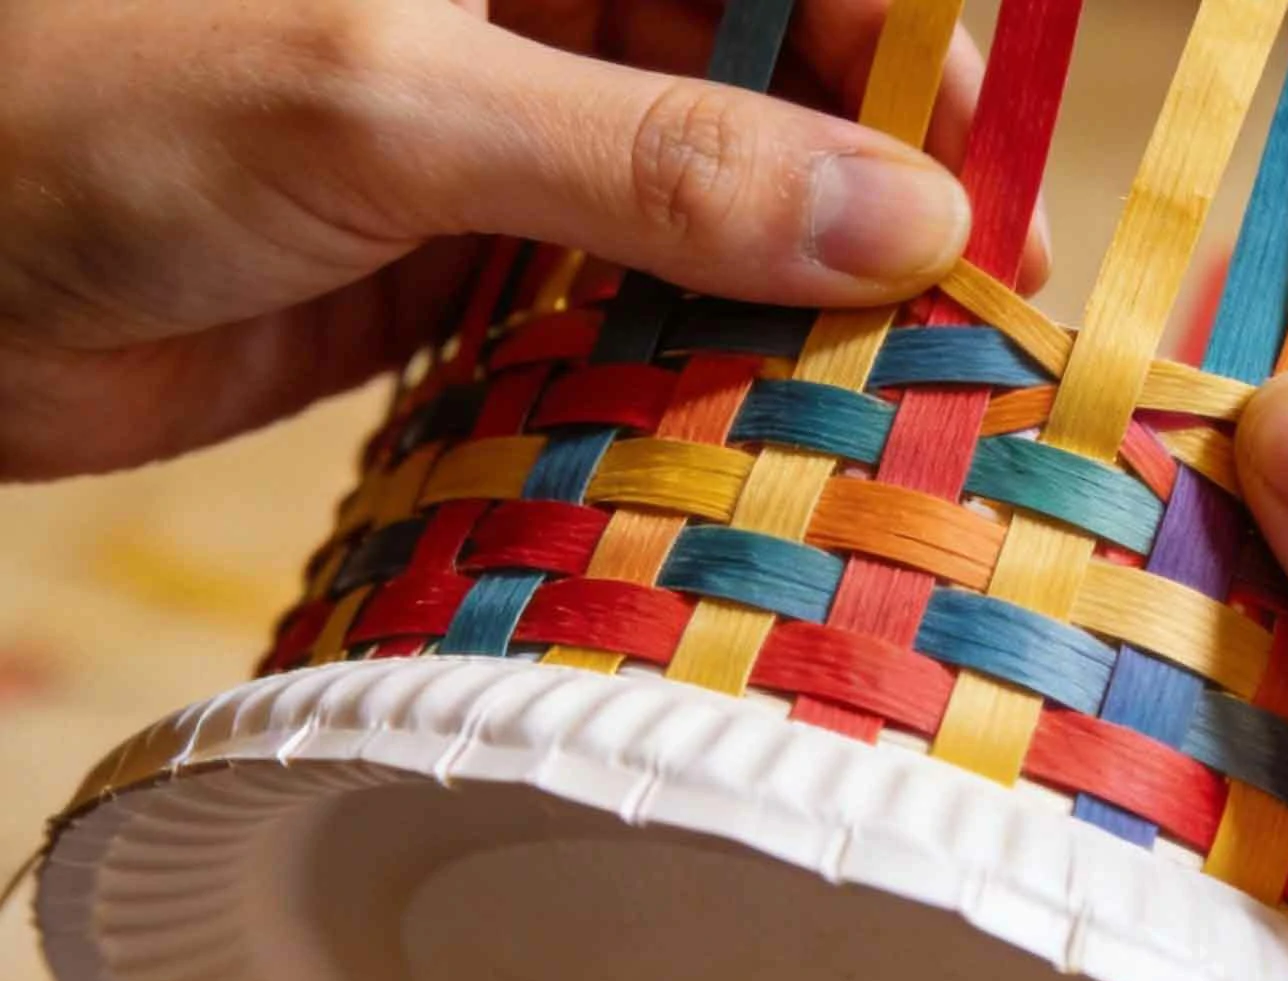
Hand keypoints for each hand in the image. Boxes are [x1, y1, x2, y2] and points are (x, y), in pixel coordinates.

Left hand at [0, 0, 1025, 478]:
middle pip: (768, 84)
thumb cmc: (86, 104)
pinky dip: (691, 367)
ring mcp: (505, 139)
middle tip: (966, 326)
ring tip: (891, 398)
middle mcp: (536, 8)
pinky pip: (626, 308)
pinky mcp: (467, 266)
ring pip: (709, 206)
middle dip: (866, 194)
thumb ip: (656, 156)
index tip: (995, 186)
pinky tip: (753, 430)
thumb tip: (907, 218)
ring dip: (789, 300)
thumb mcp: (390, 100)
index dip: (906, 54)